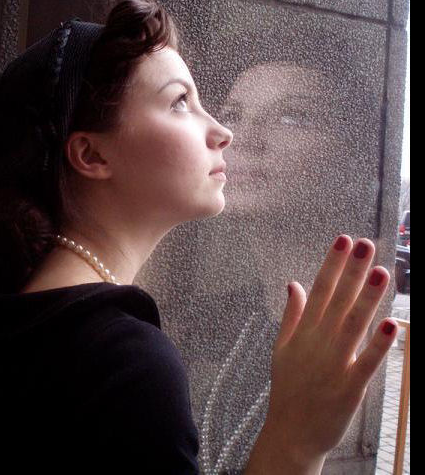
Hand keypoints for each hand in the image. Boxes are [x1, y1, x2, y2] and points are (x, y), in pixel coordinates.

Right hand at [264, 235, 396, 465]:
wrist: (291, 432)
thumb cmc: (287, 387)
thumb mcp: (281, 347)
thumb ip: (291, 314)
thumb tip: (293, 283)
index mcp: (303, 332)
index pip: (319, 289)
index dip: (332, 264)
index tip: (343, 241)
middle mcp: (318, 343)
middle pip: (338, 301)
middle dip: (351, 271)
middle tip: (365, 244)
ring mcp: (334, 364)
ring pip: (353, 326)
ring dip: (367, 299)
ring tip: (380, 272)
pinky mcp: (350, 387)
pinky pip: (366, 363)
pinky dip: (379, 345)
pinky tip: (392, 325)